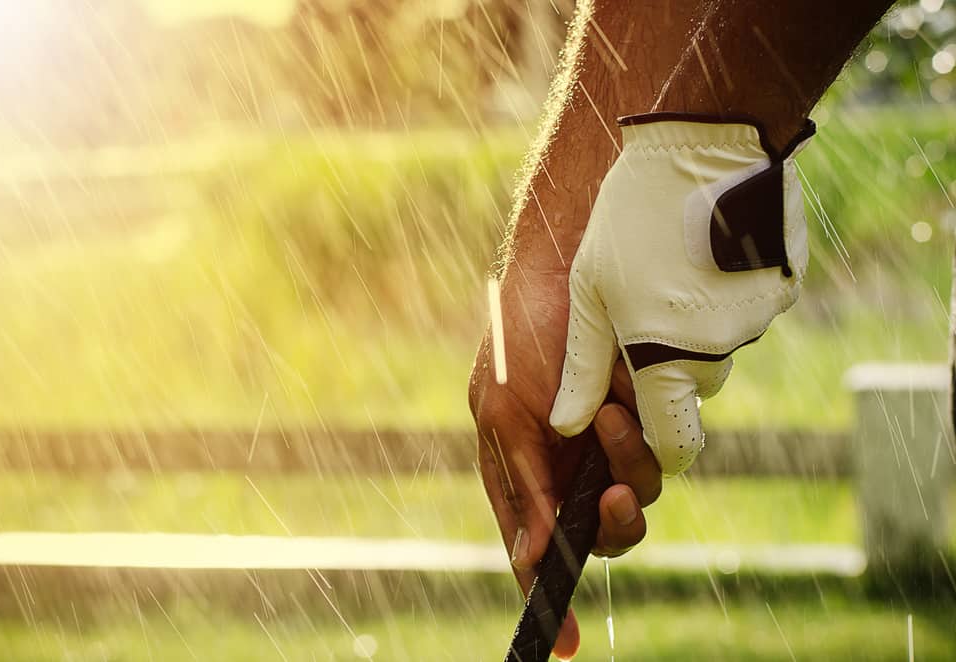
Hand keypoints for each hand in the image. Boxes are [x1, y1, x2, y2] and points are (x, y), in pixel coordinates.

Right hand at [469, 268, 661, 658]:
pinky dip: (647, 440)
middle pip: (598, 533)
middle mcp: (568, 465)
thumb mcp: (504, 410)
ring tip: (610, 412)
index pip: (535, 548)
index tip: (564, 643)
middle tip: (611, 498)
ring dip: (628, 470)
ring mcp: (609, 441)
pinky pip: (663, 454)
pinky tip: (625, 398)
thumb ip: (519, 483)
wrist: (564, 262)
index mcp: (522, 472)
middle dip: (609, 526)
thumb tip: (532, 555)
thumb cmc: (518, 336)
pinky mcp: (649, 413)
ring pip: (637, 497)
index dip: (548, 595)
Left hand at [550, 114, 814, 475]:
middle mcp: (722, 352)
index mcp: (668, 360)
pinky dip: (723, 298)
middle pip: (692, 389)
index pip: (673, 445)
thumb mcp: (591, 292)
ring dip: (693, 329)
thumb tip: (567, 427)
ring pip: (718, 349)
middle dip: (665, 368)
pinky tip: (700, 252)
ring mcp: (758, 321)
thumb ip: (584, 366)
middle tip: (638, 310)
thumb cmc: (631, 218)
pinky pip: (746, 314)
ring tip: (666, 268)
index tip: (637, 425)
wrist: (706, 141)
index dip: (655, 447)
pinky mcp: (782, 290)